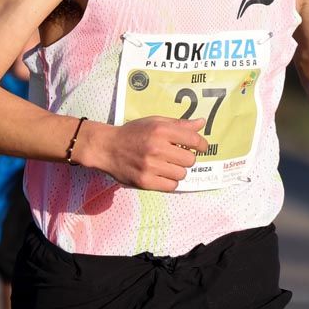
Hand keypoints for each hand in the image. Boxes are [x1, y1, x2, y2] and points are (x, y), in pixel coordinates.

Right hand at [78, 116, 209, 191]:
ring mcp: (150, 166)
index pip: (193, 140)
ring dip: (177, 170)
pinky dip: (169, 181)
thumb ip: (179, 124)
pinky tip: (161, 174)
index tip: (200, 147)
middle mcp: (156, 148)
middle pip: (190, 160)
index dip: (201, 144)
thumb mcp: (154, 122)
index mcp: (160, 130)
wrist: (107, 148)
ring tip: (166, 164)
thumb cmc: (133, 133)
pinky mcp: (145, 182)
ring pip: (181, 174)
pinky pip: (171, 186)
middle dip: (186, 158)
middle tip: (176, 155)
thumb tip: (201, 123)